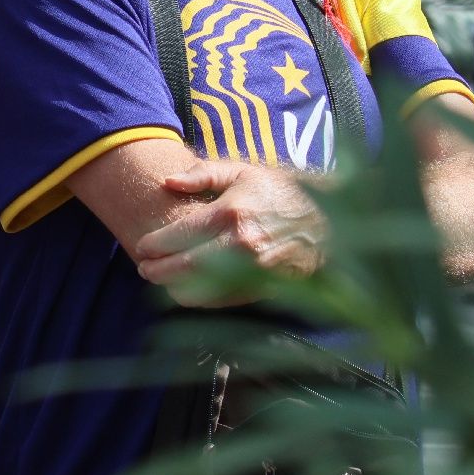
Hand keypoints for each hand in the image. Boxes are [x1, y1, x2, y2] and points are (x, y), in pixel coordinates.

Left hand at [133, 159, 326, 305]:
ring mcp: (253, 272)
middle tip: (144, 269)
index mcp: (230, 213)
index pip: (177, 236)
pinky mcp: (264, 289)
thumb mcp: (244, 172)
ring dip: (174, 289)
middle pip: (183, 267)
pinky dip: (201, 300)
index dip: (153, 244)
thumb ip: (203, 174)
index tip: (142, 246)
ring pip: (200, 291)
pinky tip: (190, 290)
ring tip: (162, 281)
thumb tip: (167, 182)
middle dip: (156, 271)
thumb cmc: (282, 193)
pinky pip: (223, 302)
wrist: (331, 223)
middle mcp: (240, 245)